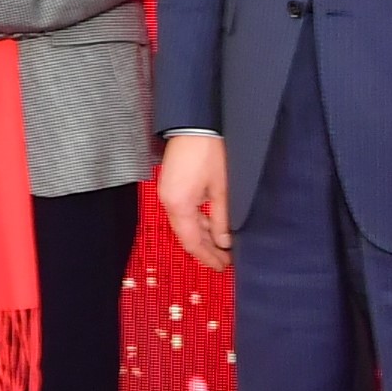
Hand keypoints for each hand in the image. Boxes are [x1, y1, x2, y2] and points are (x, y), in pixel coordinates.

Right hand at [156, 132, 230, 270]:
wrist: (194, 124)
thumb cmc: (209, 152)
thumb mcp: (221, 189)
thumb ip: (221, 218)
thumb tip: (224, 242)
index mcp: (179, 205)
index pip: (192, 242)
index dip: (207, 257)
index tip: (222, 266)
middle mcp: (168, 202)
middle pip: (185, 236)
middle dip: (205, 250)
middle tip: (223, 260)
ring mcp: (167, 194)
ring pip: (184, 225)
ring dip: (201, 236)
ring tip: (220, 246)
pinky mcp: (170, 186)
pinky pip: (182, 213)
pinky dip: (196, 222)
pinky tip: (210, 226)